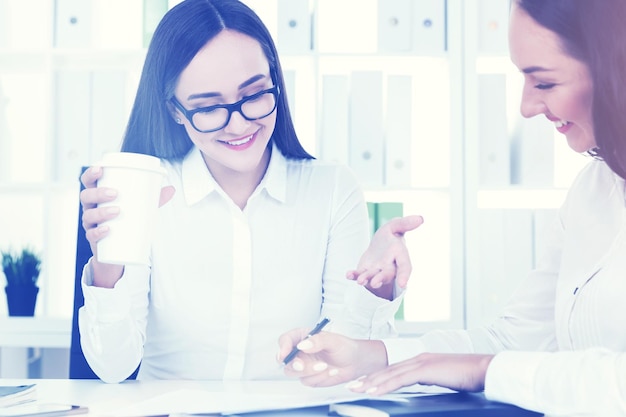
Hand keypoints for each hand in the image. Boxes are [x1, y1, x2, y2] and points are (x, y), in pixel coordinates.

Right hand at [79, 166, 174, 286]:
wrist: (118, 249)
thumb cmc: (126, 221)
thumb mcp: (139, 208)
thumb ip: (154, 198)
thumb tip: (171, 189)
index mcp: (98, 196)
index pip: (88, 181)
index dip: (90, 174)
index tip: (100, 169)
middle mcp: (91, 208)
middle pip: (86, 196)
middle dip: (98, 192)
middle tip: (114, 193)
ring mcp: (90, 224)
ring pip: (88, 215)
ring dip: (101, 212)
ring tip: (116, 211)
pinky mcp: (94, 239)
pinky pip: (91, 235)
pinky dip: (98, 232)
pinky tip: (107, 229)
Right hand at [277, 329, 387, 386]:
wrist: (355, 362)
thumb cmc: (344, 347)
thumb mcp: (333, 340)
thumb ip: (318, 341)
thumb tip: (303, 345)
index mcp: (303, 337)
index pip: (285, 340)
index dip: (282, 347)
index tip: (284, 354)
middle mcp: (301, 352)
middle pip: (286, 360)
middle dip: (295, 365)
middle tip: (303, 366)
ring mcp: (304, 365)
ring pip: (294, 373)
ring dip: (310, 372)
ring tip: (325, 366)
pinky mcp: (310, 377)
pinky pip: (307, 381)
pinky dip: (319, 378)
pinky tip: (330, 371)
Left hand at [347, 215, 422, 298]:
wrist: (378, 245)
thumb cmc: (390, 236)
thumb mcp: (395, 226)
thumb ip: (405, 224)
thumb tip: (420, 218)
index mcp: (399, 256)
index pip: (405, 267)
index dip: (404, 275)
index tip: (403, 284)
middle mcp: (389, 266)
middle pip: (387, 275)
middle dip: (381, 279)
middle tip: (375, 283)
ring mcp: (377, 270)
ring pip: (373, 276)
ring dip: (366, 279)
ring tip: (360, 281)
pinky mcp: (365, 271)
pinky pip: (359, 274)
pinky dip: (354, 275)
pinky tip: (348, 275)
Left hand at [347, 353, 494, 394]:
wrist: (484, 369)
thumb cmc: (469, 376)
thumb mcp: (444, 379)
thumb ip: (430, 381)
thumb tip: (424, 388)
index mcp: (422, 360)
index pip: (394, 369)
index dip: (377, 376)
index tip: (364, 383)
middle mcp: (418, 358)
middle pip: (387, 370)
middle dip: (368, 379)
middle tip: (352, 386)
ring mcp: (421, 362)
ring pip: (390, 374)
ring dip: (371, 382)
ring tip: (356, 390)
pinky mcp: (425, 370)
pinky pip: (400, 379)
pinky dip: (385, 385)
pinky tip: (374, 391)